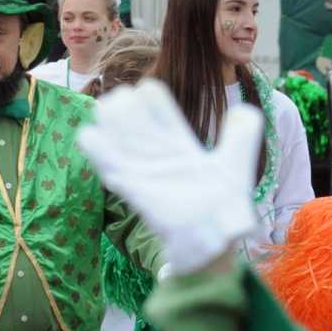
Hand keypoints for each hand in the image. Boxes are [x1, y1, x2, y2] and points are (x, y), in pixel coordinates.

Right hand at [78, 79, 262, 272]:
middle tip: (119, 97)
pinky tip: (88, 136)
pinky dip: (101, 155)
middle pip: (135, 123)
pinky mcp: (138, 193)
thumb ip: (243, 136)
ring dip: (110, 127)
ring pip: (121, 144)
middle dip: (124, 107)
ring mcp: (148, 173)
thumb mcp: (236, 164)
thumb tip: (243, 110)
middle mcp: (161, 156)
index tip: (148, 89)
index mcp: (182, 145)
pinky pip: (114, 171)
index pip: (162, 112)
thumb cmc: (225, 204)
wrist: (217, 241)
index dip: (153, 98)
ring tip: (103, 109)